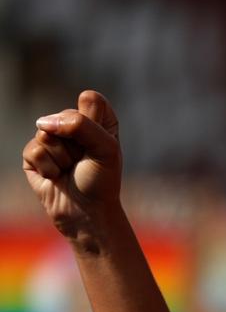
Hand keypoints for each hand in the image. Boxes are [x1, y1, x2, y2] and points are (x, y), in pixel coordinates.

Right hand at [22, 90, 122, 238]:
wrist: (86, 212)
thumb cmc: (102, 180)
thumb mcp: (105, 149)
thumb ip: (80, 125)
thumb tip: (42, 123)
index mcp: (98, 120)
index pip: (91, 99)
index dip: (95, 122)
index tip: (102, 143)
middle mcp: (74, 126)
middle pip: (66, 115)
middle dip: (77, 144)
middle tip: (84, 161)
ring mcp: (52, 139)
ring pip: (46, 133)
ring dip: (61, 157)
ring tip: (69, 169)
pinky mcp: (34, 154)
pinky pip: (34, 150)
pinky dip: (47, 167)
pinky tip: (55, 176)